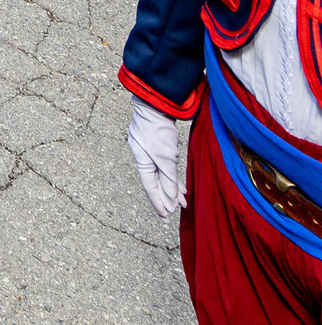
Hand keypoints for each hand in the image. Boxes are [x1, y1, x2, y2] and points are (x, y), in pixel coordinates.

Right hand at [128, 103, 184, 219]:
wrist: (157, 107)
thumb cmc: (157, 130)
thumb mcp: (165, 157)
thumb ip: (169, 179)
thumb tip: (171, 198)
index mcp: (143, 164)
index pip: (151, 188)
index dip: (158, 203)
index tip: (165, 217)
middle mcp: (146, 160)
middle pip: (156, 184)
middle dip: (165, 199)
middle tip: (171, 216)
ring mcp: (153, 154)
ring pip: (163, 176)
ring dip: (172, 189)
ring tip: (181, 202)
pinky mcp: (160, 148)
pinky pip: (167, 168)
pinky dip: (173, 177)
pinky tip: (180, 185)